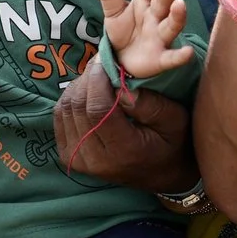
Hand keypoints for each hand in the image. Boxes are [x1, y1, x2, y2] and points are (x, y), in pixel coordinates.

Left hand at [52, 65, 196, 190]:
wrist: (161, 175)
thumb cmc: (172, 144)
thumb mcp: (175, 120)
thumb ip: (151, 104)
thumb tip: (122, 87)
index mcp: (123, 152)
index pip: (97, 110)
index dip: (97, 80)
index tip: (106, 61)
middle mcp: (95, 160)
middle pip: (78, 107)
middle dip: (87, 79)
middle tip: (102, 63)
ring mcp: (78, 160)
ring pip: (66, 109)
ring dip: (78, 87)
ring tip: (97, 76)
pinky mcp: (68, 156)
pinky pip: (61, 117)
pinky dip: (71, 99)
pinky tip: (88, 92)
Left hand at [96, 0, 195, 78]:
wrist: (121, 60)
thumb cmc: (123, 32)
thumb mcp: (113, 14)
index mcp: (144, 3)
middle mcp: (156, 17)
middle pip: (162, 2)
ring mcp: (161, 37)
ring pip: (171, 25)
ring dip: (177, 16)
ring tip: (179, 4)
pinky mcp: (161, 58)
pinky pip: (172, 57)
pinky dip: (180, 56)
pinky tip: (188, 52)